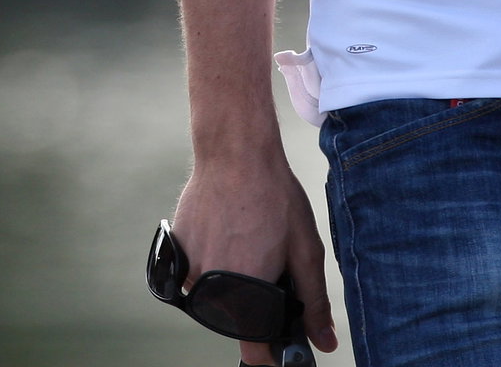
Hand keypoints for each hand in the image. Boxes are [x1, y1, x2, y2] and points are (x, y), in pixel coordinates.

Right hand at [171, 152, 337, 364]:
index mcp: (244, 293)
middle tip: (270, 271)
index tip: (281, 346)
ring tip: (250, 245)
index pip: (252, 350)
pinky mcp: (177, 246)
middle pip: (233, 320)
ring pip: (214, 295)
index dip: (270, 354)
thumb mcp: (304, 250)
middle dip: (253, 308)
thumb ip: (314, 302)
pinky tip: (230, 232)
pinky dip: (213, 261)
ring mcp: (189, 266)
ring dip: (232, 283)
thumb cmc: (274, 198)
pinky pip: (197, 270)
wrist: (234, 152)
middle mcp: (210, 286)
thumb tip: (324, 342)